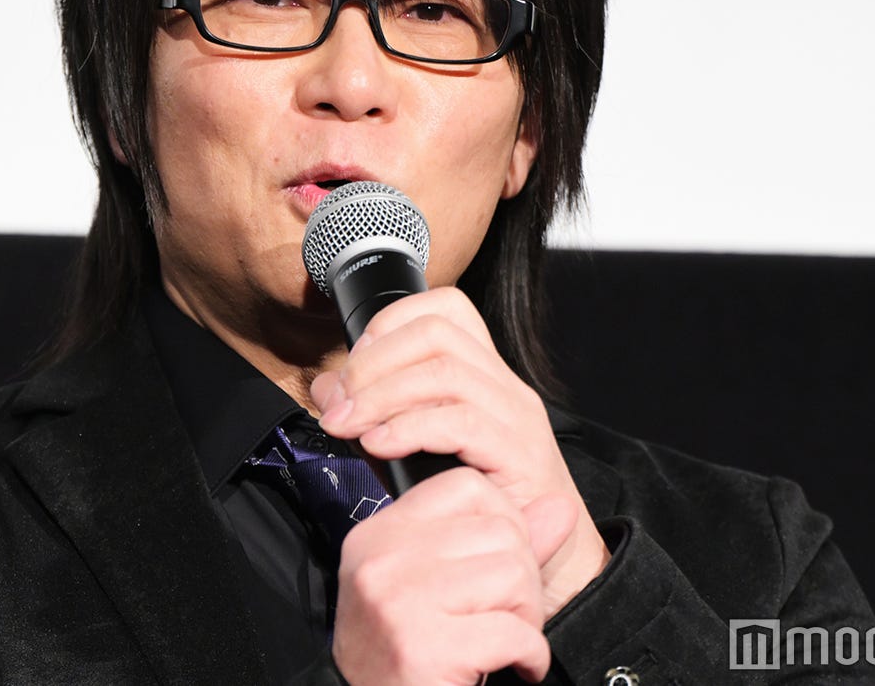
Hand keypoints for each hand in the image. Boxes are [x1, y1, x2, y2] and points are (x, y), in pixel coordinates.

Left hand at [311, 287, 609, 616]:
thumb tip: (328, 388)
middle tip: (341, 403)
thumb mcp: (415, 449)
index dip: (390, 324)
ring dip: (381, 395)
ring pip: (444, 372)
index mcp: (485, 374)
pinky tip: (380, 446)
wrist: (546, 564)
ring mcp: (517, 418)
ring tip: (350, 427)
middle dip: (374, 361)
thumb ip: (374, 414)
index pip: (446, 308)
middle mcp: (506, 386)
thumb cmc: (481, 507)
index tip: (355, 365)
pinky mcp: (519, 456)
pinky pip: (461, 422)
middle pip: (437, 332)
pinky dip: (410, 428)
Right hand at [331, 465, 556, 684]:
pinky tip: (516, 666)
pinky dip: (531, 655)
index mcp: (381, 534)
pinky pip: (514, 632)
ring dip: (527, 617)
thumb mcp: (442, 587)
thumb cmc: (405, 655)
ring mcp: (401, 600)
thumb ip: (503, 543)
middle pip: (501, 531)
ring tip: (507, 640)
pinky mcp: (425, 647)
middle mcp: (384, 558)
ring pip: (512, 575)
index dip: (504, 520)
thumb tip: (560, 506)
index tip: (499, 563)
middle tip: (507, 616)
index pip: (466, 485)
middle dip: (523, 579)